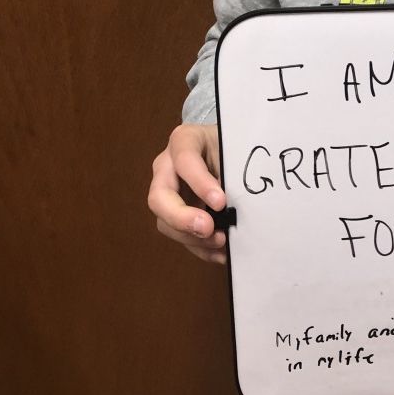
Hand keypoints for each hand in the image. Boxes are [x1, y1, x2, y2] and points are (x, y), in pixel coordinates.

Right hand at [148, 123, 227, 263]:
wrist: (228, 147)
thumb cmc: (231, 143)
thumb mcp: (234, 146)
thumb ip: (231, 169)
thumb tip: (232, 205)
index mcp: (183, 141)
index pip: (185, 160)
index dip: (200, 183)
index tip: (221, 202)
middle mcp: (167, 167)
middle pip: (159, 197)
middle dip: (182, 218)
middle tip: (207, 229)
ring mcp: (167, 192)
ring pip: (165, 222)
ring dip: (192, 238)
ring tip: (221, 242)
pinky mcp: (175, 214)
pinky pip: (179, 236)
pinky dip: (200, 248)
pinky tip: (220, 253)